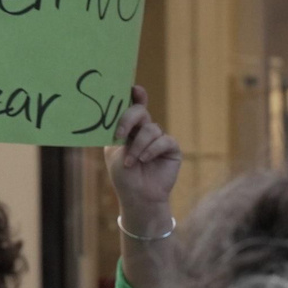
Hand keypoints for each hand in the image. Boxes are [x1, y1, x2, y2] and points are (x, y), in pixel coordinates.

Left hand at [107, 86, 180, 232]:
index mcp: (129, 128)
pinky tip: (144, 160)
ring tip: (132, 161)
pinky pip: (164, 141)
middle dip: (129, 118)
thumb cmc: (123, 176)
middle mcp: (144, 130)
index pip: (132, 106)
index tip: (132, 88)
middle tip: (121, 133)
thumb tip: (116, 114)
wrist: (138, 198)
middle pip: (140, 111)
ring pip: (151, 129)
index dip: (135, 94)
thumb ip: (118, 132)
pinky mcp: (171, 149)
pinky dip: (152, 150)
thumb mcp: (115, 152)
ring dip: (138, 146)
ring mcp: (158, 139)